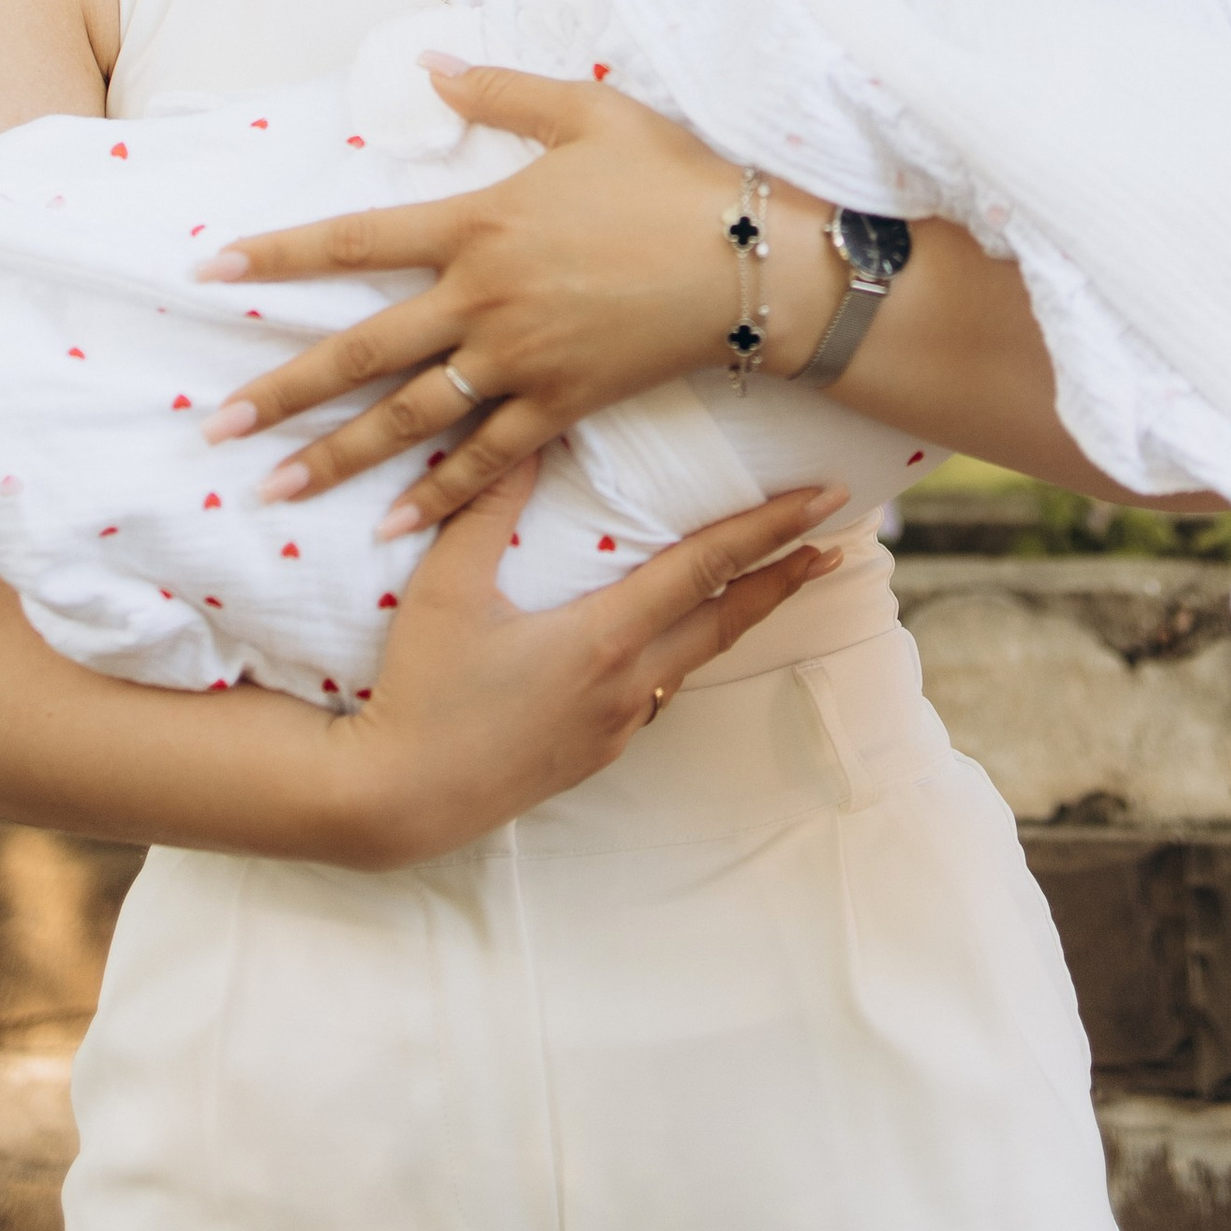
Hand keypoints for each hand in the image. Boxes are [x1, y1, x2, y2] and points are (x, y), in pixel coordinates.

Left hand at [196, 67, 835, 526]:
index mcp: (478, 225)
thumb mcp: (587, 114)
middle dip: (282, 392)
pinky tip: (390, 524)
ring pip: (408, 418)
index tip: (212, 271)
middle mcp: (483, 299)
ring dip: (336, 458)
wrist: (752, 259)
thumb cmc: (673, 178)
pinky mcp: (560, 404)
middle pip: (361, 352)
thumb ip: (499, 92)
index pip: (353, 241)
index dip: (279, 257)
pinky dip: (436, 495)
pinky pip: (484, 459)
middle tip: (215, 427)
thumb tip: (428, 64)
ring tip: (273, 488)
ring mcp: (519, 360)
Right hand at [319, 457, 848, 869]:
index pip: (708, 570)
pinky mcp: (592, 754)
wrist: (397, 799)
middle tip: (833, 545)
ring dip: (736, 619)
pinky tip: (670, 643)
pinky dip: (680, 658)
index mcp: (606, 637)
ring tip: (766, 586)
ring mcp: (614, 726)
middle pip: (726, 620)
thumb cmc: (420, 689)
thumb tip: (527, 431)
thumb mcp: (447, 587)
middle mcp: (627, 683)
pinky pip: (654, 695)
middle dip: (782, 579)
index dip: (769, 531)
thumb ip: (488, 504)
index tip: (823, 505)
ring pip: (693, 661)